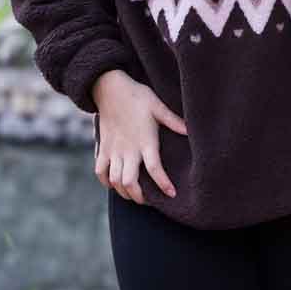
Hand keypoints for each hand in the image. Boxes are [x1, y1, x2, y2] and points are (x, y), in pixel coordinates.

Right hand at [92, 69, 186, 204]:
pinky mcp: (102, 148)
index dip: (163, 184)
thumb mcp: (158, 107)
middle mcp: (128, 150)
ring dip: (124, 192)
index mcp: (145, 141)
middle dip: (140, 197)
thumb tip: (191, 130)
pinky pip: (100, 171)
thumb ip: (174, 121)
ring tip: (135, 196)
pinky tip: (115, 185)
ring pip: (114, 181)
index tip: (172, 194)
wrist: (109, 88)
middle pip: (129, 182)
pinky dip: (106, 182)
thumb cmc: (137, 96)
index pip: (155, 169)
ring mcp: (113, 150)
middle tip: (150, 201)